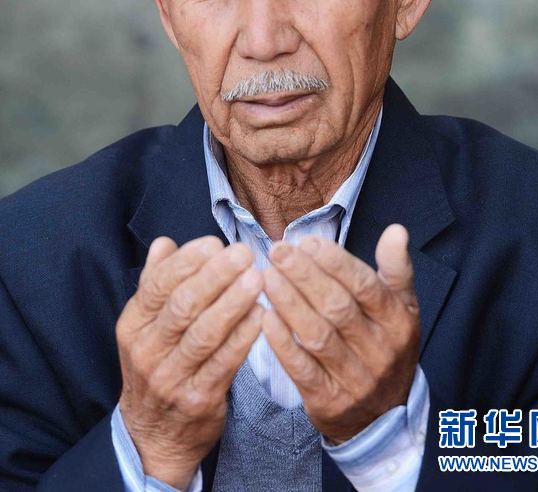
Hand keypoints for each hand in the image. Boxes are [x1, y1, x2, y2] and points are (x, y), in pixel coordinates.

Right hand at [115, 236, 263, 488]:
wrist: (153, 436)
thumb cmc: (158, 365)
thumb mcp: (145, 326)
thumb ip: (156, 283)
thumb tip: (165, 242)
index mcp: (133, 324)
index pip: (158, 285)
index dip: (187, 262)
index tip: (215, 242)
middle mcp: (147, 350)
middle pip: (183, 306)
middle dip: (216, 276)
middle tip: (244, 254)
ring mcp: (171, 378)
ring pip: (205, 333)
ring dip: (234, 302)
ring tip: (258, 278)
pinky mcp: (198, 399)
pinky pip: (225, 363)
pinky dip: (244, 336)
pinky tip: (262, 315)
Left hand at [262, 224, 418, 442]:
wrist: (385, 415)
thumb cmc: (386, 344)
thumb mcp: (402, 306)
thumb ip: (396, 268)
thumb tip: (396, 230)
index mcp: (398, 321)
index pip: (365, 286)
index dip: (335, 262)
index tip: (307, 241)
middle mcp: (380, 350)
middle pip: (338, 308)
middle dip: (305, 275)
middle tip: (277, 251)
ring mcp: (354, 378)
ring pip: (317, 336)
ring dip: (289, 303)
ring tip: (266, 276)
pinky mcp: (329, 401)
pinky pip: (302, 369)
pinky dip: (282, 343)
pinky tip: (265, 316)